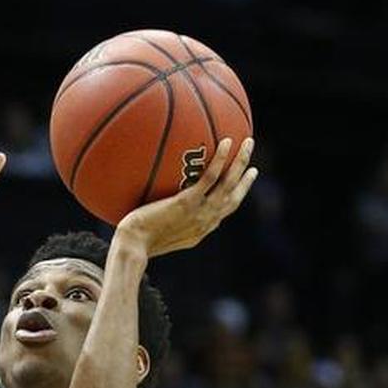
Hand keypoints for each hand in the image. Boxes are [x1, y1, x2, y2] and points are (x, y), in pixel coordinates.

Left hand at [113, 136, 256, 260]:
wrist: (134, 246)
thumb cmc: (137, 240)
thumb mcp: (155, 232)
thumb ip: (164, 218)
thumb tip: (156, 205)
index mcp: (200, 230)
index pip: (223, 212)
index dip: (235, 198)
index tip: (241, 186)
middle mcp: (205, 222)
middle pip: (233, 198)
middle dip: (245, 181)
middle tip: (254, 166)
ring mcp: (199, 212)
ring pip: (228, 184)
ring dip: (241, 162)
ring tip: (248, 142)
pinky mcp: (188, 203)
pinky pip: (210, 178)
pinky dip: (221, 159)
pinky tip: (227, 141)